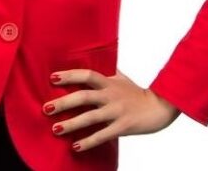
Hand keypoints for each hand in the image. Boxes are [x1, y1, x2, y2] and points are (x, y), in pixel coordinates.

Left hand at [44, 68, 179, 151]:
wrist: (161, 107)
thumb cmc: (137, 93)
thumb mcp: (121, 78)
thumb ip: (106, 72)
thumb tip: (93, 59)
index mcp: (109, 82)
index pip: (86, 75)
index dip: (70, 76)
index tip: (52, 78)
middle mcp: (111, 95)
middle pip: (84, 97)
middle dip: (63, 102)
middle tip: (46, 108)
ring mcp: (117, 111)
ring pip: (91, 118)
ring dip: (72, 124)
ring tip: (55, 129)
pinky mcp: (123, 127)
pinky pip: (103, 135)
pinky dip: (89, 141)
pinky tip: (76, 146)